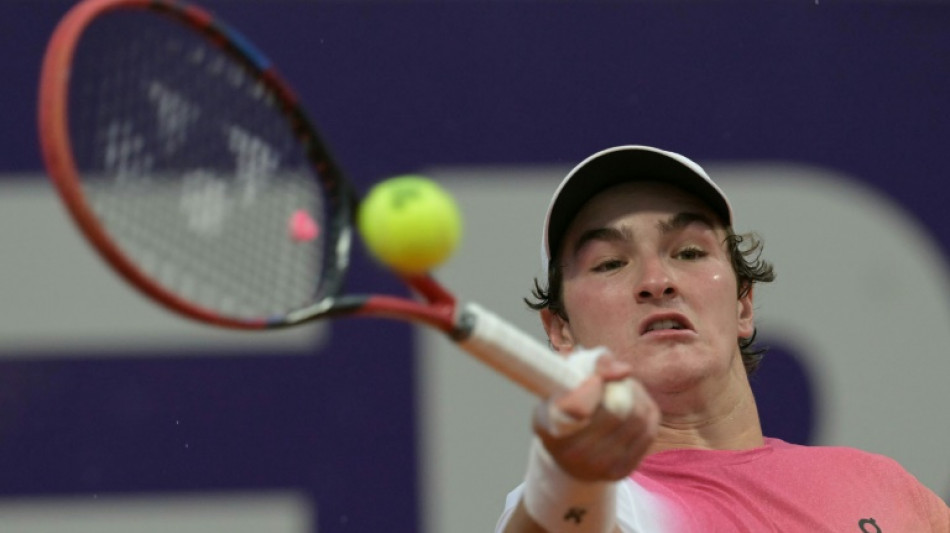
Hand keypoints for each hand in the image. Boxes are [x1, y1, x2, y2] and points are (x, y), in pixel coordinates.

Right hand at [534, 355, 659, 481]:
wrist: (569, 453)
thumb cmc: (566, 406)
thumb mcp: (565, 381)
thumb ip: (589, 365)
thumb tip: (624, 370)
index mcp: (550, 426)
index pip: (578, 405)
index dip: (593, 386)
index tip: (597, 378)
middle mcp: (572, 453)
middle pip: (616, 410)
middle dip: (623, 387)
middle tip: (618, 379)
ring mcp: (598, 466)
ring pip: (637, 419)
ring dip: (637, 396)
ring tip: (627, 390)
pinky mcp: (621, 471)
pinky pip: (648, 431)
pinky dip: (646, 412)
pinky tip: (635, 405)